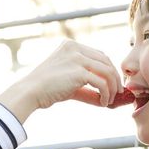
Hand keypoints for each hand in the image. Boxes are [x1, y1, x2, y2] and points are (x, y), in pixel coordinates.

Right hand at [0, 39, 122, 122]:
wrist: (30, 93)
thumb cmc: (46, 89)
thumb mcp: (69, 83)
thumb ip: (87, 87)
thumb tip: (106, 99)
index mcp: (71, 46)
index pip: (99, 55)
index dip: (109, 69)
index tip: (114, 83)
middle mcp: (75, 48)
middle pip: (106, 61)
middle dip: (114, 78)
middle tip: (118, 92)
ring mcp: (77, 58)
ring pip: (107, 72)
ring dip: (112, 87)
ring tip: (110, 100)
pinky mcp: (78, 72)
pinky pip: (101, 83)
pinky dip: (105, 94)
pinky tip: (103, 103)